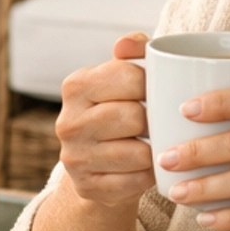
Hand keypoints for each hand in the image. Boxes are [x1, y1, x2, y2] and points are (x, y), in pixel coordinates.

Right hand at [28, 35, 154, 230]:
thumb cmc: (120, 111)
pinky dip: (150, 176)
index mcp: (76, 85)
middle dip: (154, 120)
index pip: (128, 76)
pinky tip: (150, 168)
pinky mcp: (87, 188)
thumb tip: (130, 42)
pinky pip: (135, 182)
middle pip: (134, 116)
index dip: (154, 84)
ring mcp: (74, 158)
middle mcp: (67, 122)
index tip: (160, 90)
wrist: (99, 167)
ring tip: (158, 145)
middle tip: (161, 122)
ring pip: (138, 153)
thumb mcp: (121, 80)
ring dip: (155, 150)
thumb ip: (133, 53)